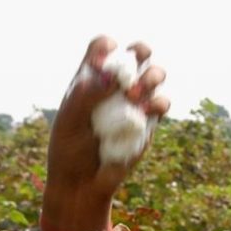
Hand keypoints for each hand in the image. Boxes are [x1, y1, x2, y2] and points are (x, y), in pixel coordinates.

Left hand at [43, 36, 169, 217]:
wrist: (82, 184)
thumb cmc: (69, 150)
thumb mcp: (70, 121)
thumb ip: (87, 95)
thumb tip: (114, 78)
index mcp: (90, 80)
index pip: (102, 48)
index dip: (106, 45)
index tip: (105, 55)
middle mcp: (115, 87)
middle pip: (136, 54)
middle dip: (141, 51)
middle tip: (135, 62)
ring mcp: (134, 103)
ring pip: (154, 75)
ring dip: (151, 77)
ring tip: (136, 94)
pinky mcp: (148, 123)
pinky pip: (162, 104)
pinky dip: (159, 103)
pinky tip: (147, 110)